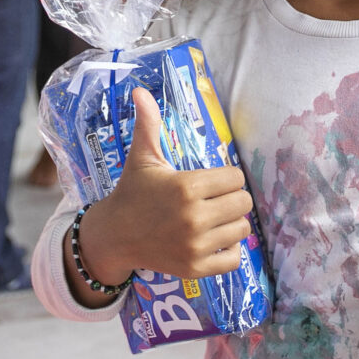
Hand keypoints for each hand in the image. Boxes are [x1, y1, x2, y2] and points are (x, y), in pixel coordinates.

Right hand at [74, 89, 253, 290]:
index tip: (212, 182)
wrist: (114, 235)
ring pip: (242, 229)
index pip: (236, 177)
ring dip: (232, 223)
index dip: (227, 177)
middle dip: (232, 199)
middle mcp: (194, 217)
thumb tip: (140, 91)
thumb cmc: (133, 193)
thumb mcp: (142, 158)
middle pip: (243, 203)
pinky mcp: (196, 268)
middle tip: (214, 200)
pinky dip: (229, 251)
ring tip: (214, 219)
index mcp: (187, 186)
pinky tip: (214, 241)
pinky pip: (235, 259)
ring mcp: (196, 245)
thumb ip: (148, 124)